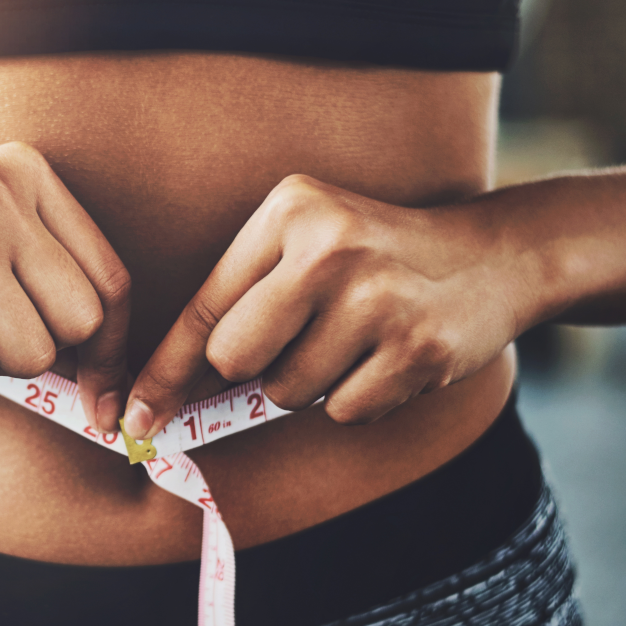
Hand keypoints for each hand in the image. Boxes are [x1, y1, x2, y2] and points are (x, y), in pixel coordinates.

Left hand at [123, 174, 532, 436]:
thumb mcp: (308, 243)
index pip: (205, 306)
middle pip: (235, 358)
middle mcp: (330, 246)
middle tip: (301, 340)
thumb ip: (245, 301)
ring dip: (313, 382)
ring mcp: (377, 298)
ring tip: (356, 338)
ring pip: (288, 391)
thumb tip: (170, 396)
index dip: (164, 370)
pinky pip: (343, 412)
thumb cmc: (376, 259)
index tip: (135, 415)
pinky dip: (358, 397)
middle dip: (255, 368)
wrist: (490, 257)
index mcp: (291, 210)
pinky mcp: (416, 349)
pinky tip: (388, 357)